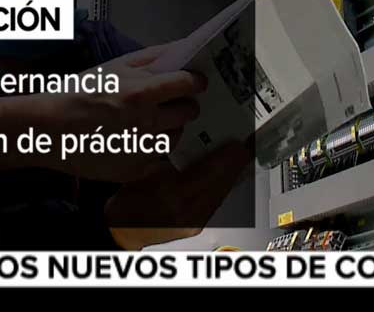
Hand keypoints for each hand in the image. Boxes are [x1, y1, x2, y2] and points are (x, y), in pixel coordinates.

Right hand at [0, 44, 205, 181]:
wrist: (49, 130)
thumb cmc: (79, 93)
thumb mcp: (114, 66)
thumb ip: (151, 57)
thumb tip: (182, 49)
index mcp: (143, 92)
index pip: (189, 84)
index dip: (194, 81)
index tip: (192, 82)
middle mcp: (148, 122)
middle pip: (189, 112)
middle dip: (184, 105)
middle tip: (169, 103)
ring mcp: (144, 149)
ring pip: (176, 135)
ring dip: (169, 127)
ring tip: (147, 122)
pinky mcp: (136, 170)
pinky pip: (160, 158)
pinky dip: (153, 148)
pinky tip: (135, 140)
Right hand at [105, 140, 252, 250]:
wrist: (123, 233)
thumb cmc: (127, 205)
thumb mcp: (145, 173)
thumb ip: (170, 157)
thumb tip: (195, 140)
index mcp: (171, 194)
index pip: (209, 172)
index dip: (228, 156)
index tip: (240, 143)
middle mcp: (187, 211)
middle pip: (222, 183)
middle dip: (238, 162)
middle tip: (250, 144)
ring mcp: (194, 222)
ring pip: (223, 193)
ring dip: (235, 173)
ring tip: (245, 155)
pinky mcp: (197, 226)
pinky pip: (217, 202)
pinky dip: (226, 186)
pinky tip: (231, 175)